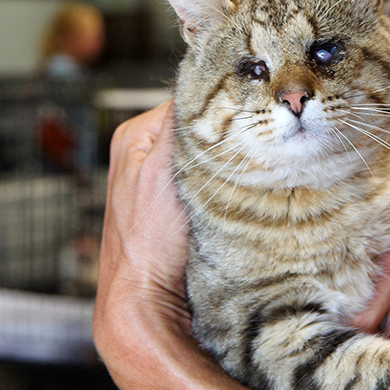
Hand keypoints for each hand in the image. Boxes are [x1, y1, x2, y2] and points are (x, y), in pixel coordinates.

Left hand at [92, 103, 272, 389]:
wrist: (148, 302)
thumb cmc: (147, 241)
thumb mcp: (163, 171)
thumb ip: (178, 127)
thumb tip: (199, 87)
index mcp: (133, 136)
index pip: (186, 101)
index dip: (217, 105)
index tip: (249, 108)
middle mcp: (145, 153)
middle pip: (199, 127)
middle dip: (224, 133)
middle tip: (256, 135)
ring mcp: (163, 180)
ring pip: (208, 153)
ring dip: (227, 159)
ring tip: (250, 162)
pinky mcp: (181, 205)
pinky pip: (210, 179)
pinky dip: (225, 181)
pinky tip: (239, 188)